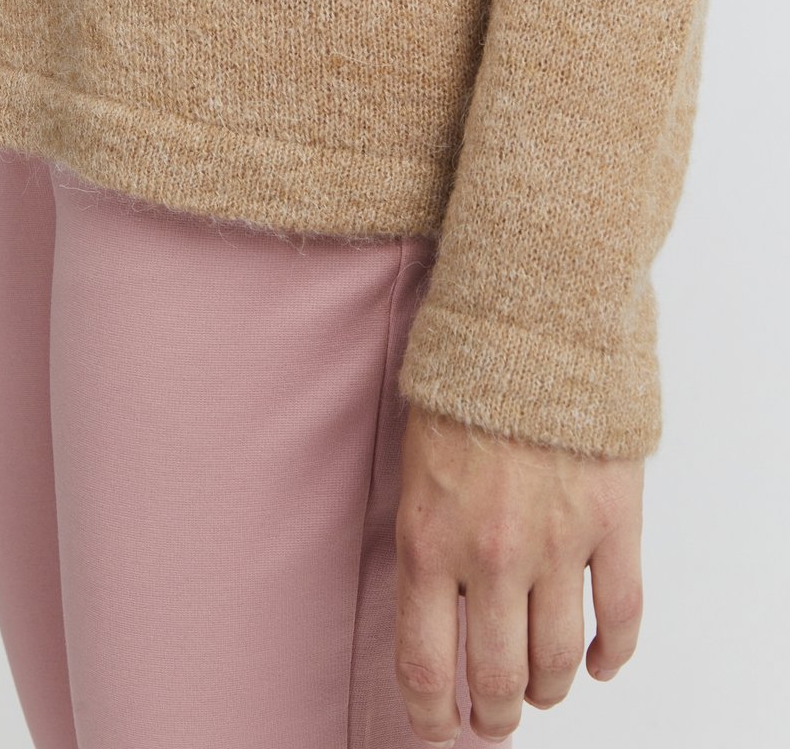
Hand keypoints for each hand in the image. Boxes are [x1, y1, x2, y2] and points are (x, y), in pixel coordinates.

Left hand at [394, 405, 644, 745]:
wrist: (525, 331)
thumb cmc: (461, 392)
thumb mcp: (416, 471)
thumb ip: (427, 545)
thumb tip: (441, 613)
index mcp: (429, 542)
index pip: (424, 665)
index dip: (431, 718)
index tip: (438, 732)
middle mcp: (492, 557)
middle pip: (495, 677)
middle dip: (493, 714)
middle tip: (494, 718)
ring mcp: (558, 544)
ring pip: (556, 660)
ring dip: (547, 690)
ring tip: (540, 692)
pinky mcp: (614, 524)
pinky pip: (622, 617)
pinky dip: (612, 656)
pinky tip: (598, 665)